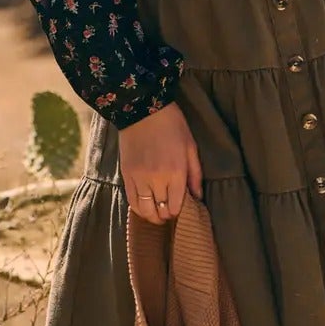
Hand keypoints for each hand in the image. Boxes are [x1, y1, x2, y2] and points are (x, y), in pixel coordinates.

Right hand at [117, 101, 203, 222]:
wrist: (143, 109)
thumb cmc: (172, 125)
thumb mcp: (191, 147)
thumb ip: (195, 174)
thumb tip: (198, 197)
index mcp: (176, 172)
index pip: (177, 206)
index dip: (179, 212)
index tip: (181, 209)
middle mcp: (157, 179)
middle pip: (161, 211)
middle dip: (167, 215)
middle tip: (169, 212)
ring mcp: (139, 178)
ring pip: (145, 210)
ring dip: (152, 216)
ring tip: (157, 213)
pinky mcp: (126, 175)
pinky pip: (131, 200)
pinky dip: (139, 208)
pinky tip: (145, 206)